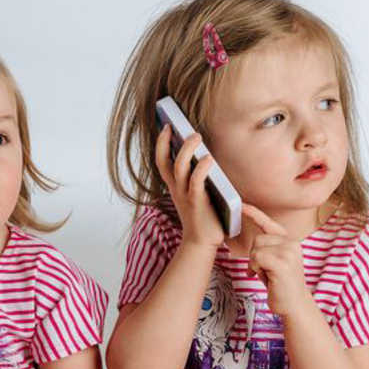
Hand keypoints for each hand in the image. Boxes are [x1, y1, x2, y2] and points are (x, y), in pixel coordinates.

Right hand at [154, 125, 225, 250]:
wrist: (201, 242)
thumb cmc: (202, 216)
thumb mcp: (195, 193)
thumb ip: (196, 176)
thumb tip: (205, 154)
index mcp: (174, 186)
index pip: (161, 161)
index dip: (161, 143)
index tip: (166, 125)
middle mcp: (176, 189)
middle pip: (167, 161)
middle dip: (170, 142)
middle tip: (179, 127)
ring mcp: (185, 195)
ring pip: (180, 168)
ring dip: (187, 150)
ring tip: (196, 136)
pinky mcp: (197, 202)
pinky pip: (197, 182)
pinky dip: (202, 169)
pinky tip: (208, 159)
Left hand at [243, 205, 313, 317]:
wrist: (294, 304)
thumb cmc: (281, 285)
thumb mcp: (274, 263)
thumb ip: (268, 249)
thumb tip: (254, 243)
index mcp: (289, 241)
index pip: (269, 224)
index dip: (254, 214)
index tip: (241, 205)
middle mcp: (292, 243)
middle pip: (258, 239)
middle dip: (255, 256)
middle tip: (264, 271)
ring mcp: (289, 252)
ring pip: (256, 249)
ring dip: (256, 264)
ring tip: (268, 275)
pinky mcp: (283, 263)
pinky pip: (257, 258)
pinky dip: (256, 268)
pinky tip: (267, 278)